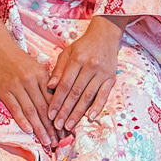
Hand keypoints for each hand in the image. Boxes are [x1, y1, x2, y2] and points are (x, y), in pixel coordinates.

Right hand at [0, 0, 58, 145]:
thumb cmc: (20, 60)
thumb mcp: (37, 68)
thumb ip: (46, 83)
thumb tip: (57, 102)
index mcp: (41, 75)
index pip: (53, 100)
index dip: (60, 116)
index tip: (66, 129)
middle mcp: (31, 81)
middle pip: (44, 108)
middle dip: (52, 127)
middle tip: (58, 141)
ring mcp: (17, 86)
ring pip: (31, 110)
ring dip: (39, 128)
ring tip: (47, 141)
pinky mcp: (4, 91)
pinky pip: (15, 108)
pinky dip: (22, 120)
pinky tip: (29, 130)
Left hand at [47, 16, 126, 132]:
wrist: (106, 35)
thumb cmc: (83, 46)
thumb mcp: (67, 53)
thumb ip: (58, 70)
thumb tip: (50, 87)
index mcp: (77, 60)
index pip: (65, 84)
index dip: (57, 101)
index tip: (50, 115)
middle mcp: (90, 67)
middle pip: (76, 92)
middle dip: (65, 111)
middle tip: (57, 126)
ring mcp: (102, 73)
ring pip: (88, 96)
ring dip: (78, 112)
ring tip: (70, 125)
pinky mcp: (111, 77)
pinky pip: (104, 94)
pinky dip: (98, 106)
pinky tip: (90, 117)